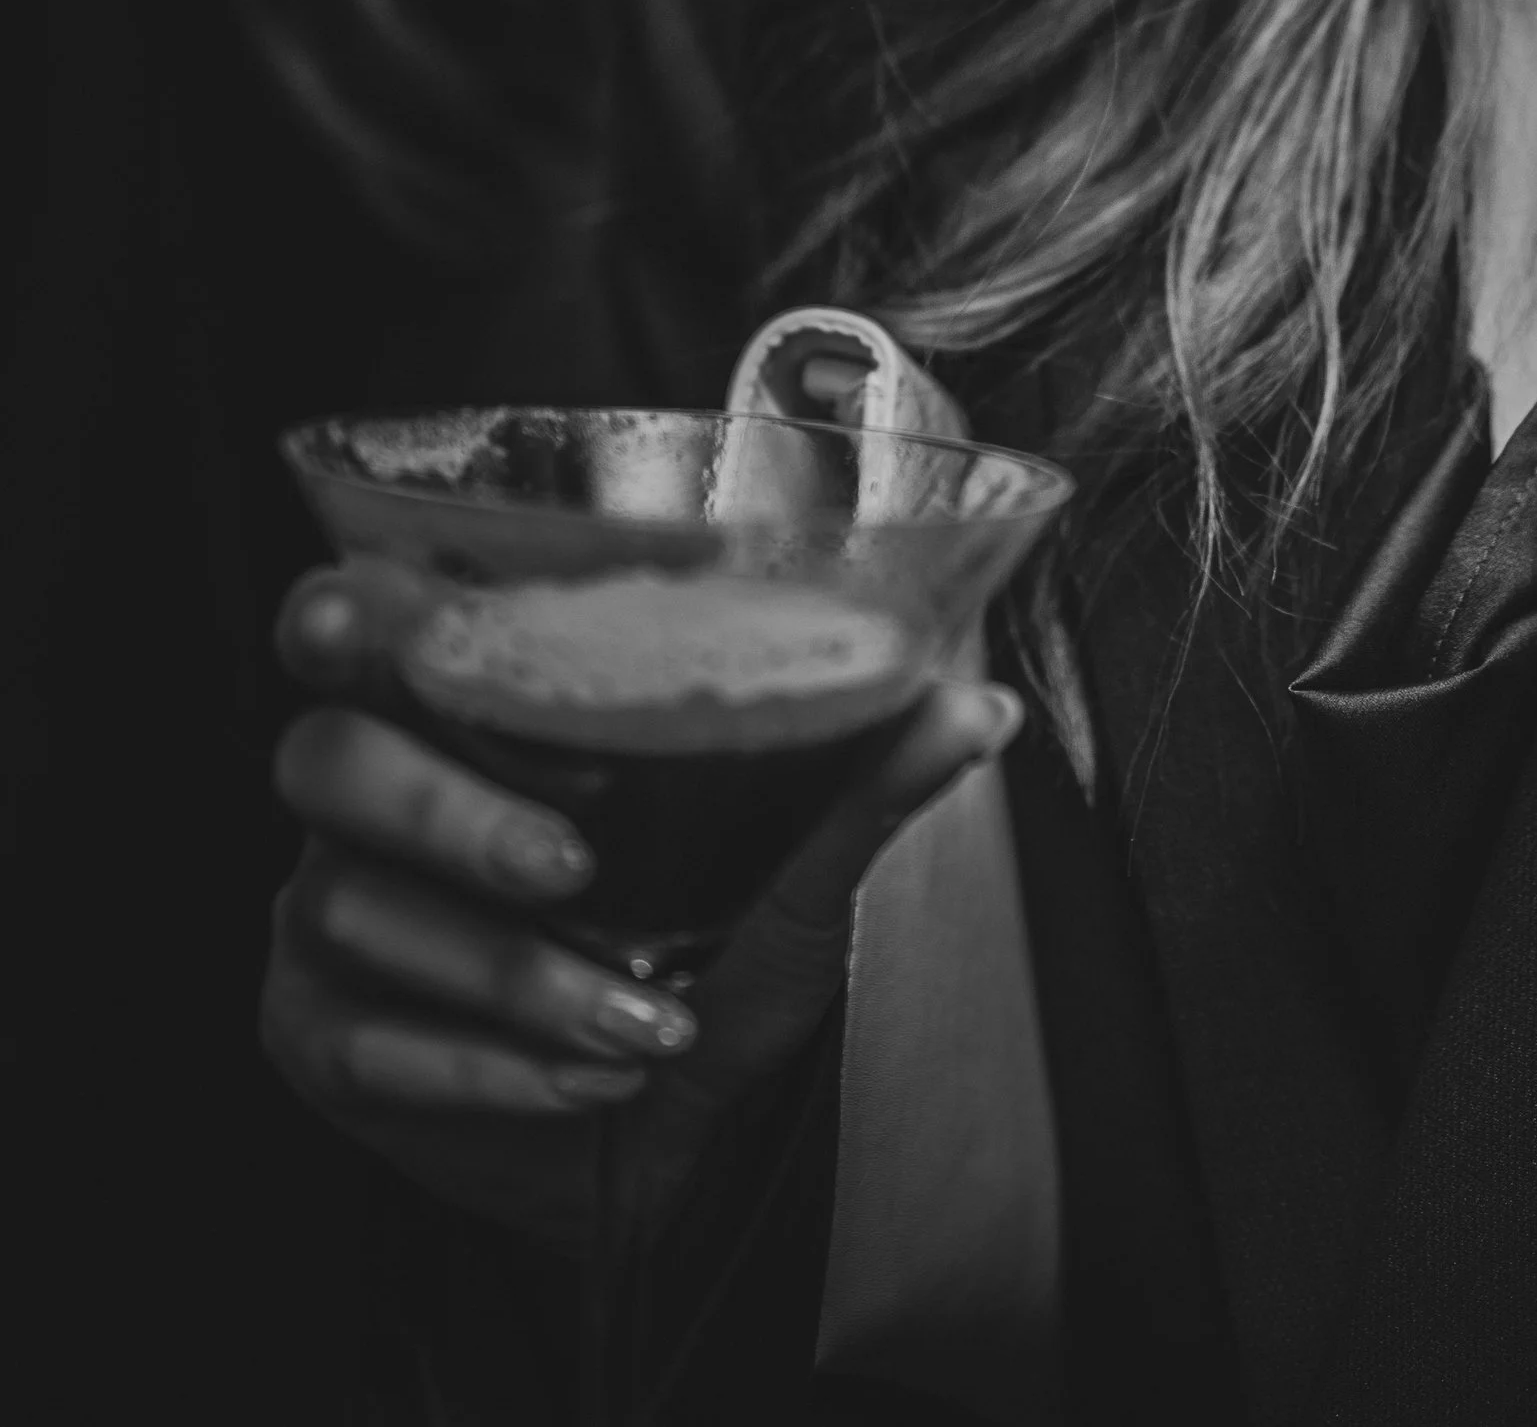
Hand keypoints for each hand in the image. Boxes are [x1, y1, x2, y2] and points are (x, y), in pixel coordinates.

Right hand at [259, 561, 1019, 1247]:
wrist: (674, 1157)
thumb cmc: (715, 971)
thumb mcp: (797, 877)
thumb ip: (867, 782)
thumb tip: (981, 705)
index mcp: (469, 713)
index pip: (360, 626)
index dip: (346, 617)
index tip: (362, 627)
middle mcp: (374, 800)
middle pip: (327, 757)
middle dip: (449, 809)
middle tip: (573, 865)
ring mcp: (325, 919)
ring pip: (356, 912)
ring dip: (512, 974)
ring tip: (634, 1020)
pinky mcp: (317, 1038)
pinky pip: (370, 1041)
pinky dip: (490, 1068)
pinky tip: (580, 1081)